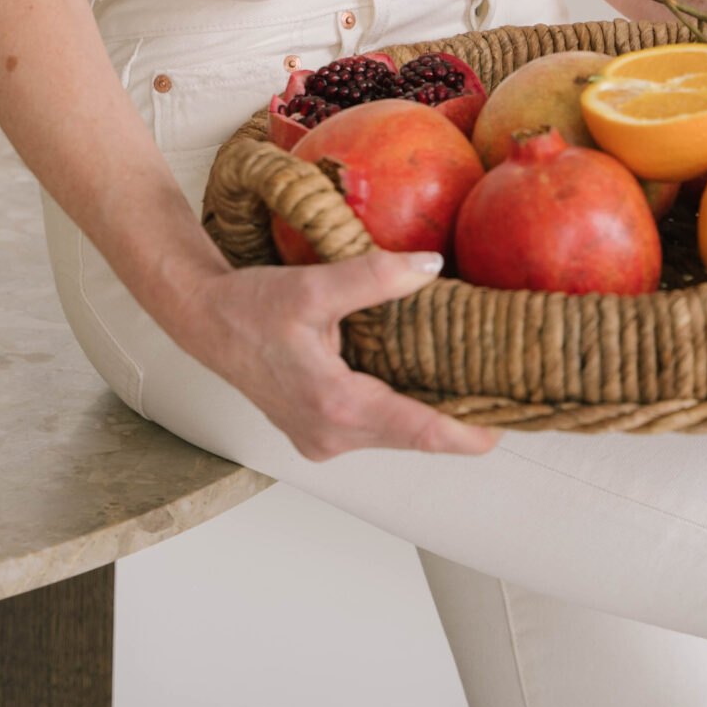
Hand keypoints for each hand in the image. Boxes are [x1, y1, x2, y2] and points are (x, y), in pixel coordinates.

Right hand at [176, 248, 499, 462]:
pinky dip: (398, 411)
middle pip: (410, 437)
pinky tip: (421, 383)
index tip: (503, 431)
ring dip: (425, 416)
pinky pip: (371, 428)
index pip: (416, 432)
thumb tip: (430, 267)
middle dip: (454, 422)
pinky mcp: (316, 432)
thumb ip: (373, 277)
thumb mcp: (314, 285)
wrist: (204, 322)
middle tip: (502, 398)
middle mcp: (330, 435)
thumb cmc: (251, 306)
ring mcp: (322, 440)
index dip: (463, 434)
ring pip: (391, 434)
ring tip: (471, 389)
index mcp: (334, 405)